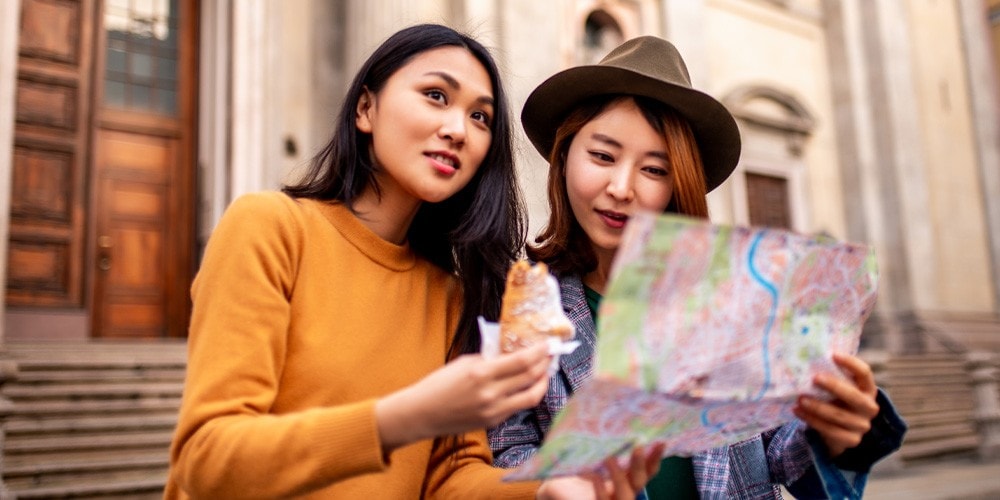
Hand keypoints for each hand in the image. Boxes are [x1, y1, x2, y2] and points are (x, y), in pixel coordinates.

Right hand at [376, 342, 549, 451]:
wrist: (422, 413)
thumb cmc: (439, 384)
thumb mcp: (464, 363)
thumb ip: (489, 359)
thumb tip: (512, 354)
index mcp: (482, 373)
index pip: (522, 361)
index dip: (539, 352)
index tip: (548, 344)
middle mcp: (491, 394)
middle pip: (531, 377)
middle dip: (545, 364)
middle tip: (551, 355)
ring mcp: (494, 411)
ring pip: (531, 397)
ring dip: (542, 382)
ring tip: (544, 372)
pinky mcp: (493, 422)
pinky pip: (517, 406)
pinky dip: (526, 394)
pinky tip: (527, 385)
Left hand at [536, 443, 664, 499]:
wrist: (554, 487)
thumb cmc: (574, 468)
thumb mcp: (588, 451)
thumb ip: (597, 437)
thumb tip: (601, 407)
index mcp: (626, 477)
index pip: (648, 469)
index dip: (656, 457)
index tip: (661, 440)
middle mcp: (624, 491)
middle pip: (641, 480)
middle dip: (641, 463)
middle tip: (638, 445)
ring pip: (626, 494)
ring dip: (619, 474)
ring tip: (609, 457)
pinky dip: (599, 487)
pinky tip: (592, 475)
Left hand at [794, 352, 879, 457]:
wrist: (838, 432)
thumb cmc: (835, 401)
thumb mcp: (837, 389)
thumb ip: (830, 376)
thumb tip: (806, 358)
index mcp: (868, 389)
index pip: (864, 373)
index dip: (851, 363)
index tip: (833, 355)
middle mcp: (869, 407)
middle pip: (854, 396)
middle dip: (834, 386)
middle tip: (814, 378)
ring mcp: (862, 425)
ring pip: (839, 416)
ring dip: (817, 407)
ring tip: (800, 399)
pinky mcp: (851, 440)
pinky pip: (830, 430)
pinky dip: (812, 420)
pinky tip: (797, 411)